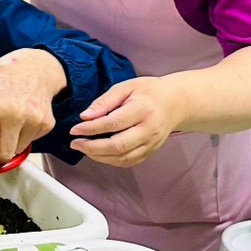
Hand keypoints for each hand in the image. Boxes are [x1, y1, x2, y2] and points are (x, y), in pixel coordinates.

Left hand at [0, 48, 65, 181]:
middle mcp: (13, 114)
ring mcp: (32, 120)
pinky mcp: (46, 124)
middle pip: (1, 155)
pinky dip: (20, 138)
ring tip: (4, 125)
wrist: (35, 67)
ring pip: (15, 152)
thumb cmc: (1, 77)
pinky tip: (18, 120)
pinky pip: (29, 143)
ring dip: (6, 146)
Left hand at [69, 76, 185, 167]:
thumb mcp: (125, 87)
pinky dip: (110, 160)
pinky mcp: (150, 151)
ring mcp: (151, 143)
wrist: (175, 102)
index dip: (91, 129)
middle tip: (75, 143)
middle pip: (118, 146)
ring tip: (83, 148)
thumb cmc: (148, 92)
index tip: (74, 129)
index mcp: (143, 110)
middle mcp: (149, 130)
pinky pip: (128, 162)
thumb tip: (85, 117)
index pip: (113, 123)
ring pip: (122, 158)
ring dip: (98, 156)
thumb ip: (104, 102)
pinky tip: (98, 153)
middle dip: (92, 147)